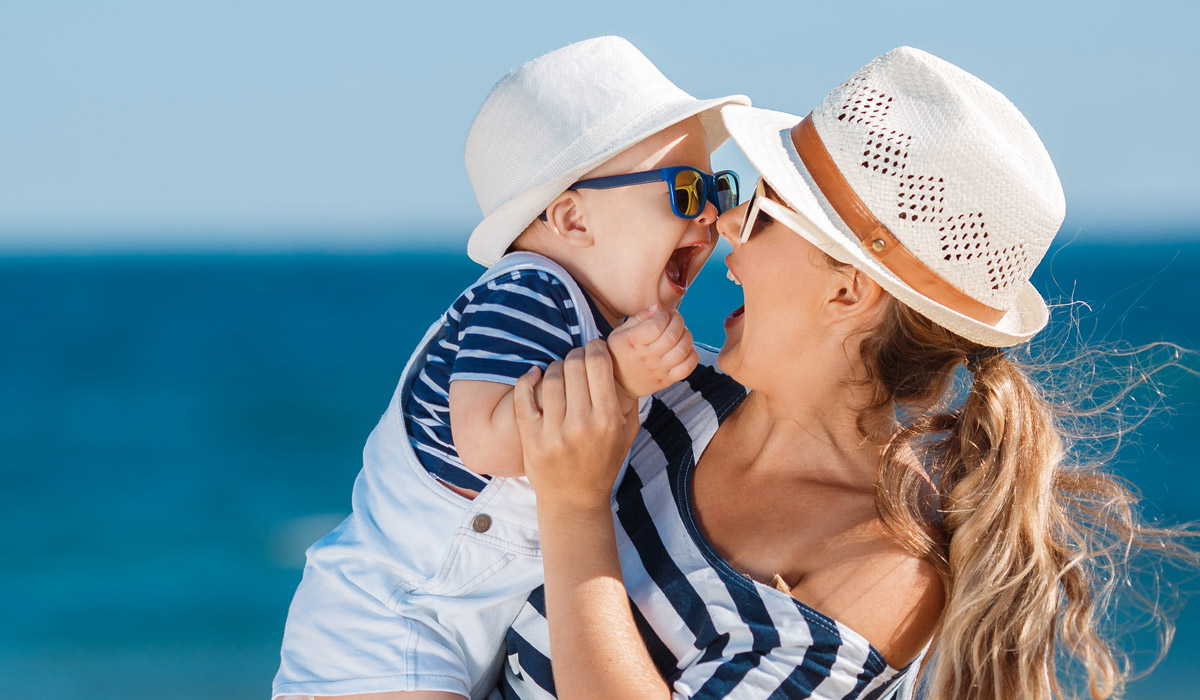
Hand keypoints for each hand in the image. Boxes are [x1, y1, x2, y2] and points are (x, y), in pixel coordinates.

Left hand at [513, 340, 637, 511]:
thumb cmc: (603, 464)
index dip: (595, 347)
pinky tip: (534, 375)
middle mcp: (581, 424)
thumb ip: (630, 400)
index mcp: (607, 419)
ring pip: (551, 378)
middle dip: (576, 355)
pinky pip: (523, 397)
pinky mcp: (531, 438)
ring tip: (560, 371)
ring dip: (555, 367)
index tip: (594, 348)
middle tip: (577, 359)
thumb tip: (626, 363)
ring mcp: (553, 432)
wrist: (574, 500)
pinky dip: (527, 379)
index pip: (598, 364)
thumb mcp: (628, 434)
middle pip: (574, 365)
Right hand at [607, 305, 698, 400]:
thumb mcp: (620, 333)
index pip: (656, 325)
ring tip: (681, 331)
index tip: (662, 313)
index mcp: (633, 342)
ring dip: (686, 335)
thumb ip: (639, 318)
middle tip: (675, 317)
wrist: (619, 384)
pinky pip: (687, 368)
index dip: (664, 315)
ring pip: (682, 350)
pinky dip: (692, 355)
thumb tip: (658, 308)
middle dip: (678, 320)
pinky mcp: (667, 379)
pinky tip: (685, 349)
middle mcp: (646, 357)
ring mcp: (658, 369)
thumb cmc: (620, 354)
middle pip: (672, 335)